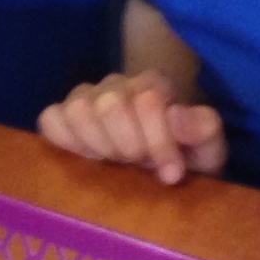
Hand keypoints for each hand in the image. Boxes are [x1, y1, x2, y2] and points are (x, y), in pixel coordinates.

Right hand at [38, 70, 226, 183]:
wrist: (161, 173)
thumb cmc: (185, 160)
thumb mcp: (208, 151)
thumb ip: (203, 129)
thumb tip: (175, 115)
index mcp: (154, 86)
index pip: (147, 100)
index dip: (159, 141)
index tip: (171, 174)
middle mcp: (117, 85)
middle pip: (111, 104)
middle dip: (128, 145)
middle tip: (139, 166)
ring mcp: (85, 99)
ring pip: (79, 108)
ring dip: (99, 145)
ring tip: (114, 165)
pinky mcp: (60, 118)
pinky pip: (50, 119)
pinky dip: (65, 141)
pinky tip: (86, 161)